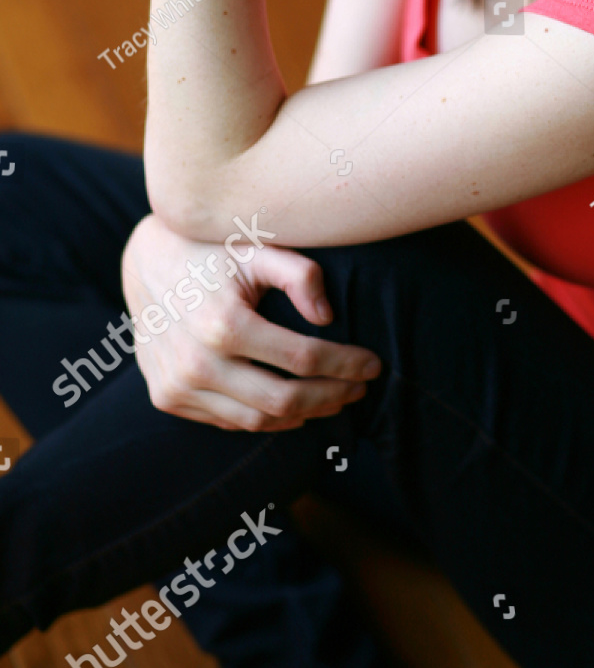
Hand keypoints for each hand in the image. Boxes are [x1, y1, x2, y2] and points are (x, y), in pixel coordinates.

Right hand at [121, 212, 381, 431]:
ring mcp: (177, 386)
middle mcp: (196, 363)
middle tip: (359, 389)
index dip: (346, 366)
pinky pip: (227, 421)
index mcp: (223, 324)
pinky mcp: (166, 397)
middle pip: (284, 401)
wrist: (145, 262)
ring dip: (303, 414)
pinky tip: (291, 403)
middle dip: (332, 397)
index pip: (304, 359)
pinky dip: (265, 417)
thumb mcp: (257, 247)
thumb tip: (327, 317)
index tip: (373, 365)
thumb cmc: (212, 249)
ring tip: (333, 398)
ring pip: (257, 421)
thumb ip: (298, 273)